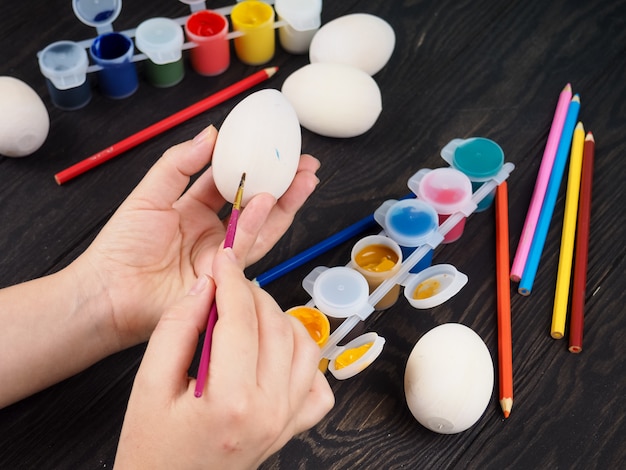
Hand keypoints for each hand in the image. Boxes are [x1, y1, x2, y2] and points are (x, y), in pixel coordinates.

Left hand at [71, 125, 319, 346]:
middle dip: (283, 185)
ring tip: (302, 180)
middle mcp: (214, 232)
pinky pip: (245, 246)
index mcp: (194, 210)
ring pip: (261, 226)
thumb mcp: (149, 195)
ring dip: (284, 203)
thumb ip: (178, 165)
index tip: (270, 147)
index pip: (230, 183)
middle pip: (255, 205)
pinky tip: (267, 200)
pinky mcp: (225, 274)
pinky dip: (257, 223)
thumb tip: (209, 134)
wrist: (110, 292)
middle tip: (305, 165)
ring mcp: (222, 254)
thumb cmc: (121, 248)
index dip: (251, 165)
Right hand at [115, 248, 334, 468]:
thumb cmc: (151, 450)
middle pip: (276, 326)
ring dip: (280, 318)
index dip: (231, 280)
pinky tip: (277, 351)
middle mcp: (271, 410)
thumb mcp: (147, 385)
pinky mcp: (292, 428)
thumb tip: (204, 286)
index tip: (222, 258)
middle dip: (253, 293)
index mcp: (232, 400)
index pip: (241, 319)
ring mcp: (288, 421)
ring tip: (250, 311)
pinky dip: (305, 358)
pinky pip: (318, 385)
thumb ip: (176, 329)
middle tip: (228, 283)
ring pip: (306, 346)